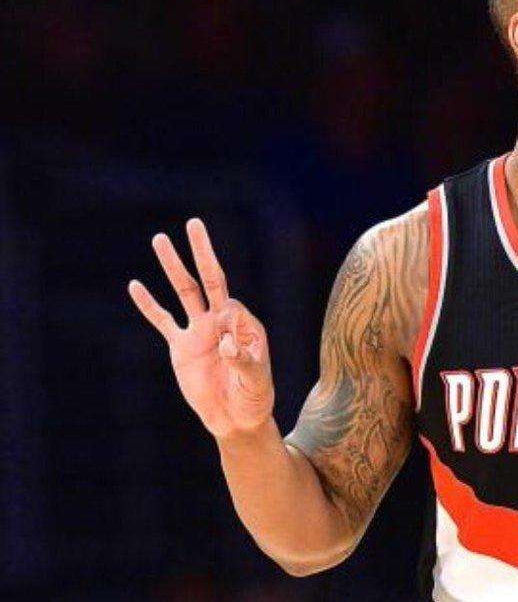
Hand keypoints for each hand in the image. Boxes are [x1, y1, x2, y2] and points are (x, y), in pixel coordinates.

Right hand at [128, 218, 273, 439]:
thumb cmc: (254, 396)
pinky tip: (135, 286)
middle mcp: (222, 320)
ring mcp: (199, 331)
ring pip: (183, 292)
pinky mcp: (181, 346)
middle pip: (209, 279)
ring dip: (173, 266)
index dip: (226, 322)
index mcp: (245, 324)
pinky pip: (162, 321)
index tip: (227, 349)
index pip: (232, 307)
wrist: (236, 418)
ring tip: (159, 239)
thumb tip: (226, 343)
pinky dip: (149, 305)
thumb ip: (243, 360)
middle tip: (194, 224)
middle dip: (202, 252)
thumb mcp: (256, 379)